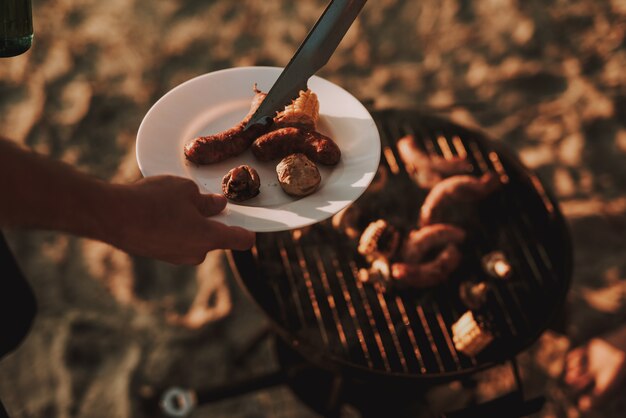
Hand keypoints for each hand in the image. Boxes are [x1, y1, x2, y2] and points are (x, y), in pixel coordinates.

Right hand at [104, 175, 254, 264]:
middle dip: (212, 221)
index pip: (242, 240)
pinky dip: (174, 228)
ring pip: (194, 238)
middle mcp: (197, 253)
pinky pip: (176, 240)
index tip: (248, 221)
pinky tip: (157, 212)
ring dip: (191, 223)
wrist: (111, 217)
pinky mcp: (159, 255)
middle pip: (216, 237)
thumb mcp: (185, 190)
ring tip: (171, 203)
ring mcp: (177, 258)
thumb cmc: (152, 201)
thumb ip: (207, 201)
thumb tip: (218, 206)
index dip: (248, 230)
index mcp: (210, 238)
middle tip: (199, 199)